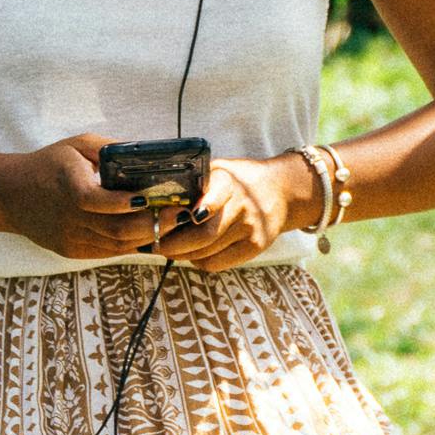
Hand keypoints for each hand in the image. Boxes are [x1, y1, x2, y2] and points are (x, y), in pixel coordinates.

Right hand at [0, 135, 172, 261]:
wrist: (9, 195)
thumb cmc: (48, 164)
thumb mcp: (77, 145)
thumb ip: (111, 148)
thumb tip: (149, 153)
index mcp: (69, 187)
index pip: (101, 201)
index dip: (130, 203)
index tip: (155, 197)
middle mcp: (69, 217)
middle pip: (117, 229)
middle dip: (153, 223)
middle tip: (181, 213)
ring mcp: (70, 239)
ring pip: (117, 245)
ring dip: (148, 237)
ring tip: (173, 224)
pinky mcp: (72, 252)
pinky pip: (108, 252)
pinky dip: (132, 245)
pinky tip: (151, 235)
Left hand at [168, 151, 323, 272]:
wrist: (279, 190)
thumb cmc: (236, 181)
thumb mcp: (217, 171)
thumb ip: (193, 184)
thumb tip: (156, 207)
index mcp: (228, 181)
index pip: (210, 201)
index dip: (192, 215)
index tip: (170, 222)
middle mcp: (242, 205)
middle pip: (203, 235)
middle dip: (174, 244)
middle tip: (157, 245)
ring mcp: (251, 227)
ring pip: (206, 253)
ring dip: (183, 255)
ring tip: (170, 249)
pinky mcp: (256, 246)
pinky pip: (217, 263)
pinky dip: (199, 262)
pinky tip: (194, 254)